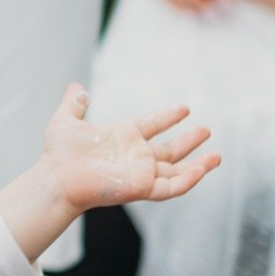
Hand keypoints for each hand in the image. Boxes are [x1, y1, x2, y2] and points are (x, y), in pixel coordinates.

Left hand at [0, 86, 218, 260]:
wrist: (57, 177)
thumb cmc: (59, 153)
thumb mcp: (66, 121)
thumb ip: (74, 104)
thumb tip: (76, 86)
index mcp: (122, 137)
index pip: (151, 125)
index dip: (167, 117)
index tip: (184, 108)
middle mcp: (134, 156)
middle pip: (169, 150)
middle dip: (189, 141)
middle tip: (207, 129)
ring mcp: (140, 173)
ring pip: (176, 171)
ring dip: (198, 165)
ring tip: (217, 156)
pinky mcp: (142, 188)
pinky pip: (171, 187)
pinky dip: (188, 180)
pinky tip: (202, 169)